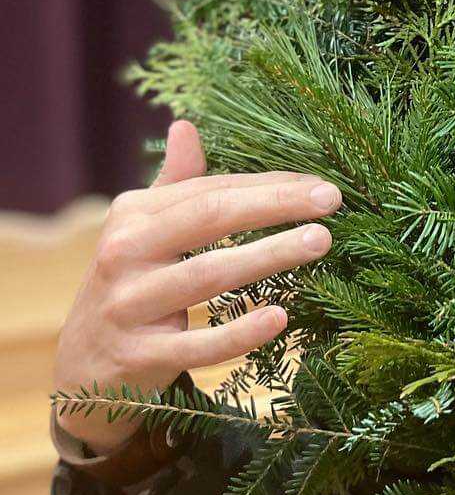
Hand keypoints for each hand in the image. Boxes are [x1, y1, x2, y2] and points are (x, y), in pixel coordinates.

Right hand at [52, 120, 342, 447]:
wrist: (83, 368)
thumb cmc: (131, 286)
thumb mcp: (141, 232)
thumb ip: (172, 185)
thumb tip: (185, 125)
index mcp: (132, 216)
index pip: (210, 191)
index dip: (267, 185)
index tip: (320, 186)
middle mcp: (124, 254)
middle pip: (208, 218)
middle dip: (273, 205)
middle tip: (331, 201)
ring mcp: (129, 306)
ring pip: (207, 275)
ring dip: (269, 255)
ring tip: (320, 241)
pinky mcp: (140, 356)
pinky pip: (198, 343)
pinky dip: (239, 332)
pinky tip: (280, 316)